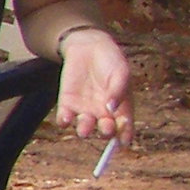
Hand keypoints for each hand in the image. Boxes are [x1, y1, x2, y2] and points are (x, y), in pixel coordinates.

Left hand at [56, 27, 134, 144]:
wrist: (88, 47)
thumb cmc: (110, 61)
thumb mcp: (120, 72)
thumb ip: (118, 90)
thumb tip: (112, 108)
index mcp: (121, 107)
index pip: (125, 127)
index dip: (125, 136)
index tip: (124, 141)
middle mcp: (103, 113)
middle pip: (105, 131)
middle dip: (106, 132)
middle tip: (106, 127)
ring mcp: (85, 110)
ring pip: (85, 128)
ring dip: (85, 130)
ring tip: (85, 127)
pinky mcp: (67, 104)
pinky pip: (65, 118)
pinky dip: (64, 121)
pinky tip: (66, 119)